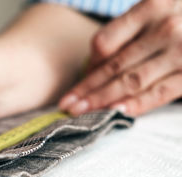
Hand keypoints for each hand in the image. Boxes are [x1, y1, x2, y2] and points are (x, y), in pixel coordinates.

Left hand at [59, 0, 181, 115]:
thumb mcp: (158, 7)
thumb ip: (128, 29)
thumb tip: (95, 64)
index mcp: (151, 7)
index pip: (104, 42)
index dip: (87, 67)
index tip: (76, 86)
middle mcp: (165, 28)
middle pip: (113, 65)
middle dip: (86, 90)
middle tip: (65, 105)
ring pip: (131, 81)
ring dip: (102, 100)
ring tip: (79, 113)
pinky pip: (160, 92)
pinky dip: (136, 104)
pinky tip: (116, 112)